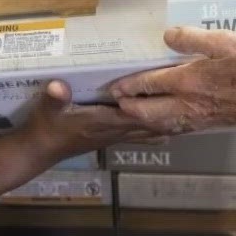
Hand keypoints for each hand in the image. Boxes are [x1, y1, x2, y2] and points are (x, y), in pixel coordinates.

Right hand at [18, 80, 184, 161]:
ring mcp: (114, 136)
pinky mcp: (112, 137)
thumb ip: (54, 98)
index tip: (174, 94)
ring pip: (148, 131)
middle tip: (196, 104)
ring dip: (168, 124)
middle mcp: (114, 131)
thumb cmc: (46, 127)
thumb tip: (58, 86)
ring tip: (192, 116)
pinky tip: (171, 128)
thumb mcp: (47, 109)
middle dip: (170, 115)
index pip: (135, 114)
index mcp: (103, 121)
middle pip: (149, 124)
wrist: (40, 149)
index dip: (154, 106)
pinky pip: (140, 134)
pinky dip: (156, 130)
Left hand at [109, 27, 235, 130]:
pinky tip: (163, 120)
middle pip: (148, 111)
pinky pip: (176, 127)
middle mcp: (188, 104)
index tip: (115, 86)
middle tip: (118, 101)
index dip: (129, 85)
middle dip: (129, 107)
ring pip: (160, 123)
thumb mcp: (226, 41)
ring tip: (134, 111)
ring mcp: (198, 118)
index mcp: (188, 81)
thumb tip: (168, 35)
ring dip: (143, 118)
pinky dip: (162, 124)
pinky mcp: (209, 124)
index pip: (149, 83)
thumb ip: (193, 38)